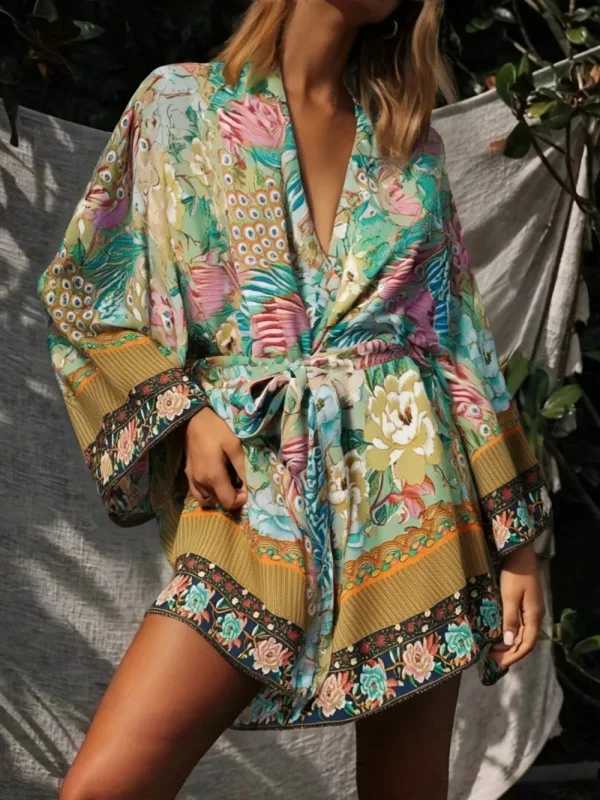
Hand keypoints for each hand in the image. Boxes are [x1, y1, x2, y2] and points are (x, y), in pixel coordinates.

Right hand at [184, 407, 247, 510]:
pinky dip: (207, 494)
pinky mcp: (188, 474)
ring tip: (226, 485)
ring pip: (207, 500)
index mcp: (213, 476)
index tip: (246, 489)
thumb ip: (241, 468)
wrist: (193, 419)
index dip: (240, 500)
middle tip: (238, 484)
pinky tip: (214, 483)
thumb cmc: (216, 430)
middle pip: (218, 502)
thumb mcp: (234, 445)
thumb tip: (249, 486)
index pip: (228, 502)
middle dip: (230, 497)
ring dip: (218, 497)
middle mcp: (201, 482)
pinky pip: (198, 493)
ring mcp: (192, 479)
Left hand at [489, 541, 545, 668]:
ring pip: (523, 634)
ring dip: (510, 644)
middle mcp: (535, 616)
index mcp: (534, 617)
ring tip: (493, 650)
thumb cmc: (514, 575)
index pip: (527, 644)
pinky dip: (511, 633)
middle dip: (510, 652)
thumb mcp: (509, 597)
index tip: (499, 663)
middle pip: (525, 641)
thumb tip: (509, 643)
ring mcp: (532, 610)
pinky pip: (520, 625)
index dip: (514, 656)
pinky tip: (500, 635)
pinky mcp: (526, 605)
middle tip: (491, 658)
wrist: (521, 556)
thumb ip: (510, 619)